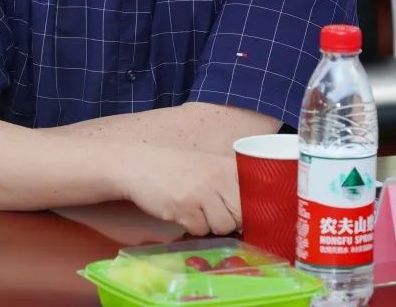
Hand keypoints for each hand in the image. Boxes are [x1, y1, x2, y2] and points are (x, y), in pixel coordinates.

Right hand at [116, 145, 241, 236]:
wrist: (140, 165)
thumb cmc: (177, 168)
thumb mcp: (209, 167)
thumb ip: (230, 183)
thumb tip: (251, 213)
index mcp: (228, 166)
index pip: (255, 196)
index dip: (251, 210)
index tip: (242, 214)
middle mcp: (219, 178)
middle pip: (241, 215)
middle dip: (230, 221)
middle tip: (214, 214)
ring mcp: (202, 193)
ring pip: (223, 226)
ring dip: (210, 225)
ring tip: (197, 211)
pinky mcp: (185, 208)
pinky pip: (200, 230)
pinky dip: (192, 227)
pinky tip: (183, 213)